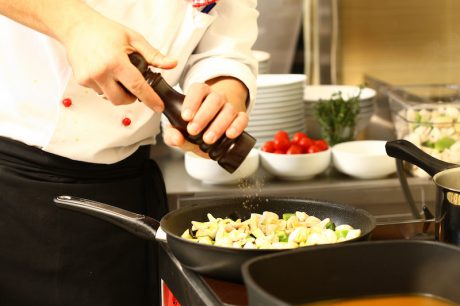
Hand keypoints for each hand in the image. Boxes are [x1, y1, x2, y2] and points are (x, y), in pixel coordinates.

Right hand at [61, 11, 176, 110]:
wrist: (77, 27)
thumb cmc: (106, 31)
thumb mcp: (134, 39)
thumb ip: (153, 55)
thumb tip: (172, 64)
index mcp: (116, 61)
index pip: (137, 86)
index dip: (150, 99)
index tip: (158, 107)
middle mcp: (101, 71)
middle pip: (121, 100)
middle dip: (131, 97)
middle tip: (133, 85)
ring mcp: (88, 78)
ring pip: (109, 98)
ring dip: (117, 92)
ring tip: (117, 75)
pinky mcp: (81, 81)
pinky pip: (98, 92)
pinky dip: (106, 87)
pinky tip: (104, 73)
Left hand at [163, 78, 248, 155]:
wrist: (209, 136)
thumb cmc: (193, 129)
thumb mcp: (179, 132)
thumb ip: (172, 135)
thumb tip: (176, 138)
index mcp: (200, 94)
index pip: (198, 90)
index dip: (192, 102)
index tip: (185, 117)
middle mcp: (216, 98)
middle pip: (214, 99)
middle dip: (203, 116)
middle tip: (193, 131)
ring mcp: (229, 107)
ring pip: (228, 110)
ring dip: (218, 125)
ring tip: (208, 140)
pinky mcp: (240, 119)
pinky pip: (243, 119)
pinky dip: (237, 126)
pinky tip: (230, 135)